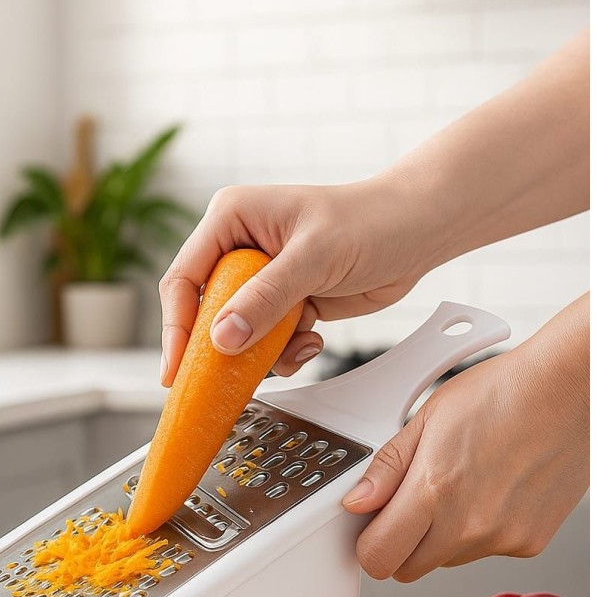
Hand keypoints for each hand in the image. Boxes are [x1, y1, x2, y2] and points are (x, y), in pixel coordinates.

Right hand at [157, 181, 428, 384]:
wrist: (418, 231)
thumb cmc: (370, 221)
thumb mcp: (314, 258)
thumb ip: (266, 299)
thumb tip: (223, 337)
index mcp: (231, 219)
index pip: (185, 278)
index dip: (177, 326)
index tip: (177, 368)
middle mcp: (240, 248)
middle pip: (207, 312)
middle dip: (226, 346)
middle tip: (230, 377)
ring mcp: (263, 279)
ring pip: (239, 334)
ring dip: (265, 352)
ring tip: (298, 343)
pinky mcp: (286, 303)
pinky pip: (268, 342)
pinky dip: (287, 351)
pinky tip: (313, 339)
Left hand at [343, 295, 589, 580]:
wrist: (570, 389)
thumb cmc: (504, 391)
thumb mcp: (428, 418)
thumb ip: (387, 467)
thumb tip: (357, 501)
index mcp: (435, 491)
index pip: (378, 558)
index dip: (369, 544)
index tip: (372, 524)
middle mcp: (470, 525)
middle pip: (409, 569)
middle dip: (400, 543)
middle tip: (411, 502)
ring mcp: (503, 539)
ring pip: (447, 560)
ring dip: (441, 536)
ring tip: (461, 483)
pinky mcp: (530, 542)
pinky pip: (486, 551)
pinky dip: (481, 530)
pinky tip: (493, 488)